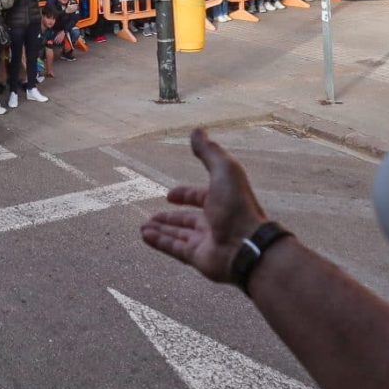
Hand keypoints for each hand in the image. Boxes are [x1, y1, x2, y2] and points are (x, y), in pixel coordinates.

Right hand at [140, 129, 267, 283]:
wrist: (246, 245)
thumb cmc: (238, 206)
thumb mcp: (224, 171)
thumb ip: (209, 152)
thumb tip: (196, 130)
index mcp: (222, 201)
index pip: (200, 196)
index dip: (185, 194)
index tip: (169, 195)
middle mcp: (214, 221)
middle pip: (188, 219)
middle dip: (170, 217)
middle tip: (152, 215)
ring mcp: (206, 241)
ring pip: (178, 235)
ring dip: (161, 229)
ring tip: (142, 227)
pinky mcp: (197, 257)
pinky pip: (174, 248)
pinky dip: (158, 242)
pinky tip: (144, 236)